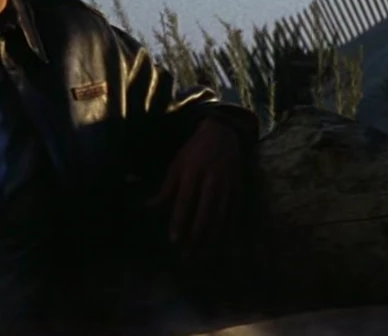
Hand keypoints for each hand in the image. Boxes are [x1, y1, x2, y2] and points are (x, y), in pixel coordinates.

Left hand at [147, 118, 244, 250]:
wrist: (224, 132)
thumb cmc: (195, 150)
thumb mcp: (177, 163)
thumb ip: (166, 187)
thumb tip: (150, 206)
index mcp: (193, 172)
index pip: (185, 201)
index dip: (179, 221)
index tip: (173, 240)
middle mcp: (211, 180)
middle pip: (204, 213)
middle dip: (195, 236)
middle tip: (187, 255)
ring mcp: (227, 185)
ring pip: (220, 216)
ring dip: (211, 238)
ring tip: (203, 255)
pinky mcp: (238, 188)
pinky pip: (233, 213)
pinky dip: (227, 229)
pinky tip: (221, 243)